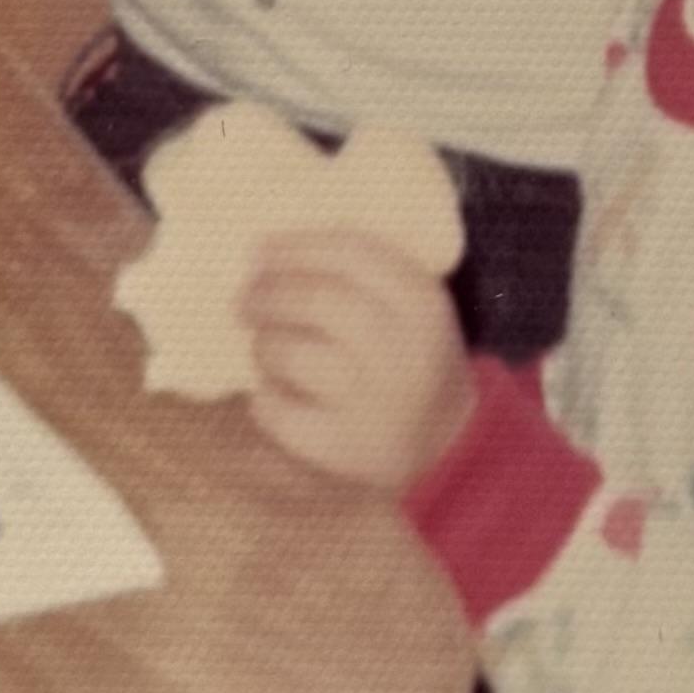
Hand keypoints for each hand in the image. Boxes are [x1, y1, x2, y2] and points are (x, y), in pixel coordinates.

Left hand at [239, 228, 474, 491]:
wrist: (448, 445)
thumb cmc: (411, 357)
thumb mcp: (412, 307)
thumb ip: (361, 275)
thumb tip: (265, 252)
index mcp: (421, 302)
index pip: (351, 253)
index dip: (296, 247)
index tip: (260, 249)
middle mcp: (401, 348)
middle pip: (317, 300)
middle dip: (268, 293)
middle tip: (245, 299)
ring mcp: (372, 400)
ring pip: (291, 353)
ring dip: (265, 343)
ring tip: (263, 345)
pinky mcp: (342, 445)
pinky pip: (278, 410)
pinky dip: (264, 395)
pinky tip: (270, 391)